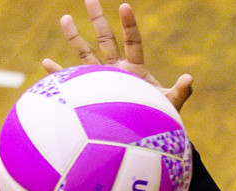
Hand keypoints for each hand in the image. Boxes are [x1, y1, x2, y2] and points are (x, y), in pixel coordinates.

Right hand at [42, 1, 192, 111]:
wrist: (144, 133)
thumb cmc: (159, 117)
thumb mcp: (171, 105)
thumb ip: (180, 92)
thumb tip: (189, 78)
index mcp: (136, 68)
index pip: (132, 42)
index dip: (129, 25)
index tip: (124, 7)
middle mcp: (117, 69)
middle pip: (105, 40)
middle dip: (98, 19)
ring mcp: (102, 80)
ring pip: (86, 55)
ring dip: (75, 38)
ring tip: (65, 18)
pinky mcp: (90, 94)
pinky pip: (72, 82)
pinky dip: (59, 74)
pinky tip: (46, 64)